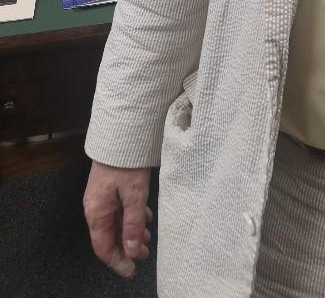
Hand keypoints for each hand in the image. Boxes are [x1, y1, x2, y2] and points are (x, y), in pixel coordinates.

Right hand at [83, 160, 151, 278]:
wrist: (121, 134)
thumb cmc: (126, 163)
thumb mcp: (134, 195)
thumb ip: (132, 224)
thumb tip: (131, 251)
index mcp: (96, 213)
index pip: (103, 247)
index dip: (117, 261)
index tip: (131, 270)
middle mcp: (96, 208)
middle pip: (109, 236)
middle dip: (126, 247)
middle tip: (144, 254)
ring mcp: (102, 198)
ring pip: (115, 223)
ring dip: (130, 233)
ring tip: (147, 237)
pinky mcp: (110, 189)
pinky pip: (118, 210)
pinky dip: (131, 218)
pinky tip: (145, 218)